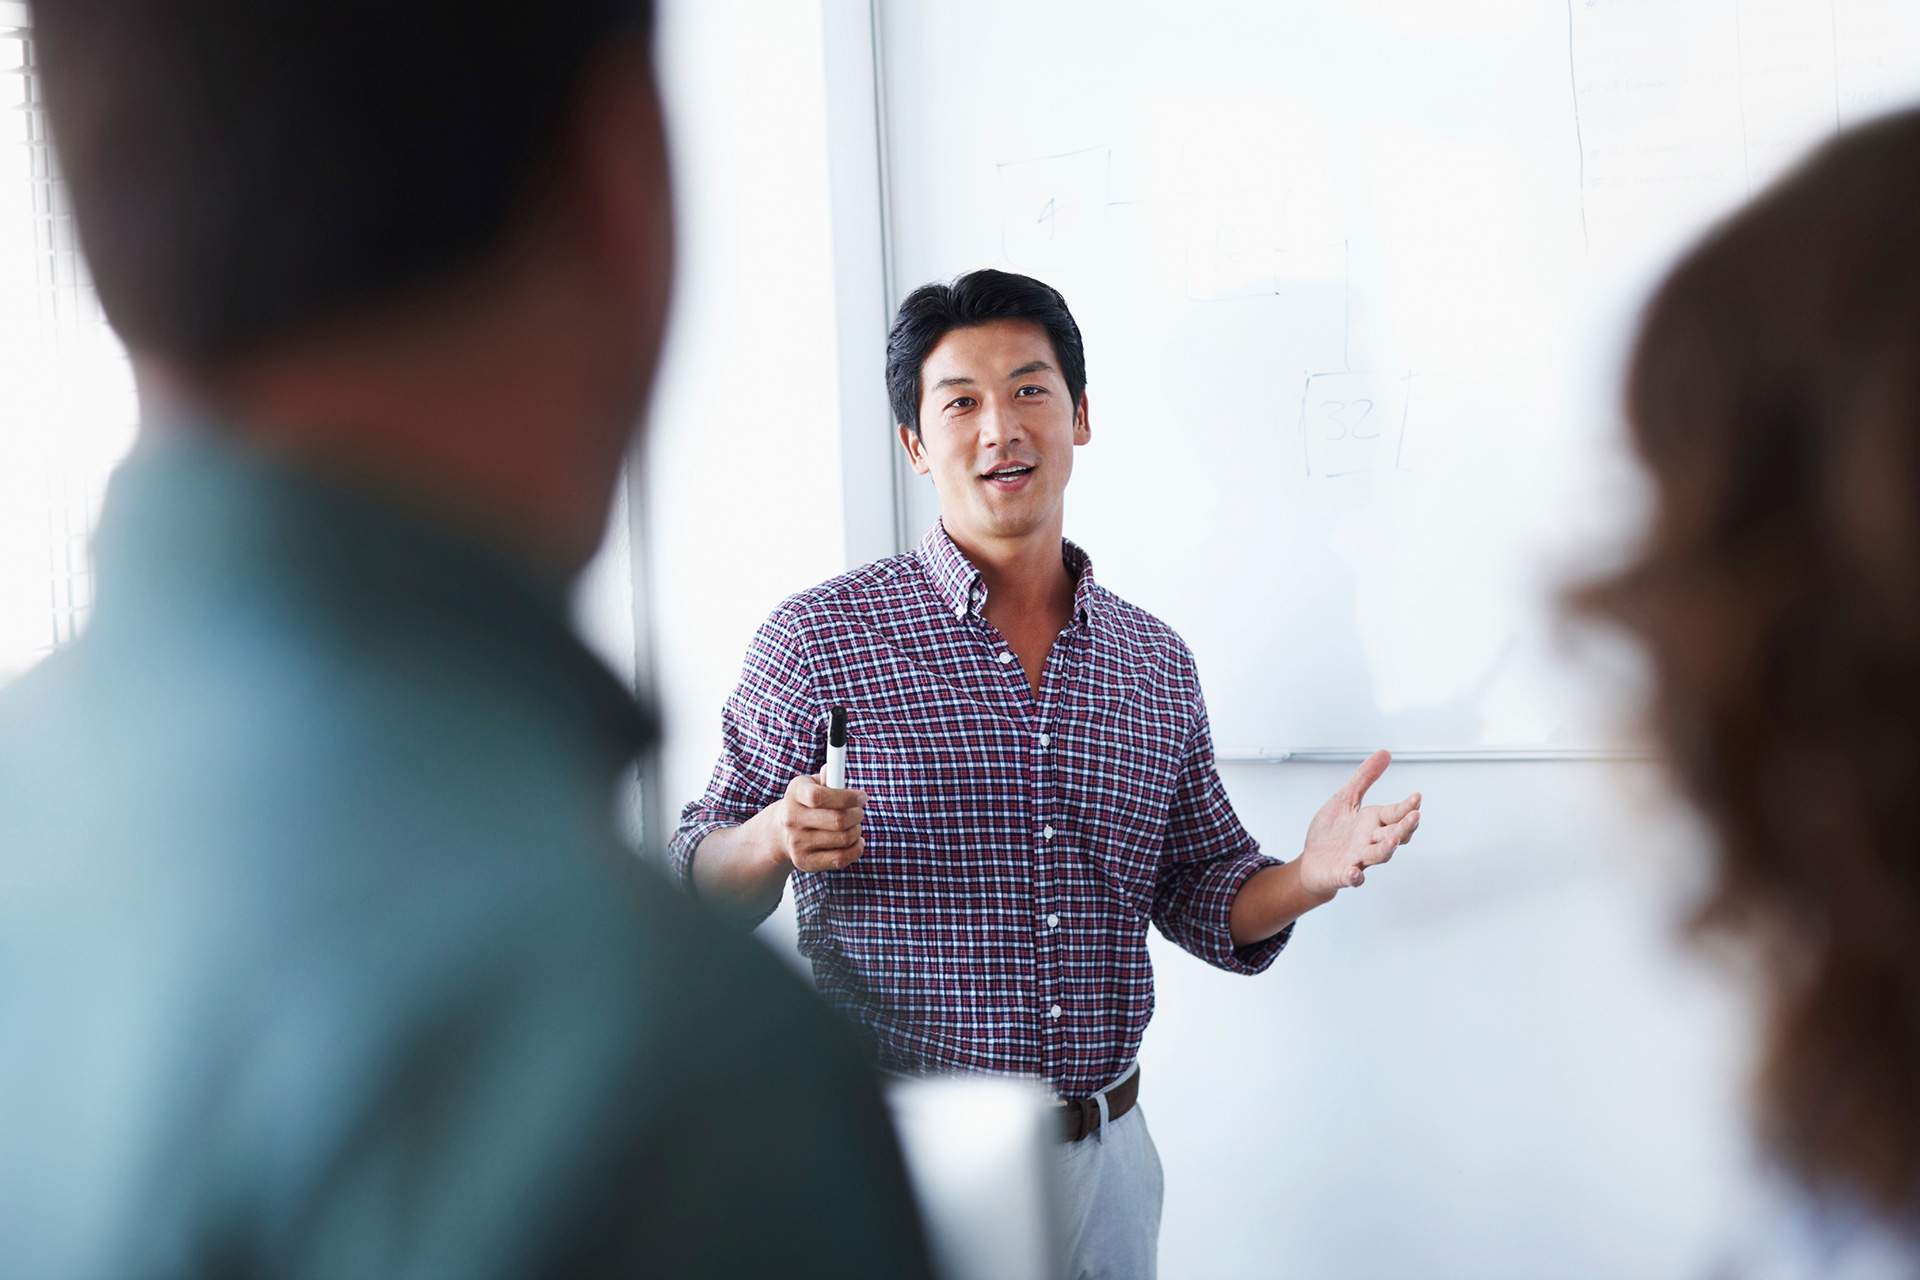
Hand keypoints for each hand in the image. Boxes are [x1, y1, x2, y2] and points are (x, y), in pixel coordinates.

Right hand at [750, 774, 866, 872]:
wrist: (781, 832)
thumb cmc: (806, 803)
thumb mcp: (813, 784)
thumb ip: (827, 777)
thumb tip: (834, 769)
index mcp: (795, 793)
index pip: (819, 796)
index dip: (847, 797)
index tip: (862, 798)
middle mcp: (792, 819)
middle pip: (838, 820)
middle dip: (857, 815)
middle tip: (859, 812)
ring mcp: (797, 843)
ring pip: (844, 838)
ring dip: (857, 830)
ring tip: (854, 825)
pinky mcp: (805, 862)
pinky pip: (841, 859)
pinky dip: (856, 849)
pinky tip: (855, 841)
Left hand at [1296, 749, 1419, 895]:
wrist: (1312, 861)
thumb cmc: (1331, 832)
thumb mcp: (1345, 799)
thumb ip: (1364, 778)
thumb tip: (1385, 753)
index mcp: (1372, 822)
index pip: (1394, 814)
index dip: (1406, 806)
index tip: (1417, 797)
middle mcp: (1370, 841)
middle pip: (1394, 835)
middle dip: (1405, 827)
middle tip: (1415, 816)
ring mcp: (1358, 859)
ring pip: (1378, 856)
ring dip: (1386, 849)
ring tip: (1393, 841)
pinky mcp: (1343, 874)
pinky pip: (1352, 877)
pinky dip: (1354, 876)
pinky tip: (1354, 872)